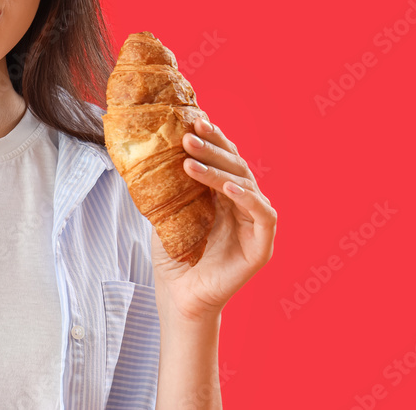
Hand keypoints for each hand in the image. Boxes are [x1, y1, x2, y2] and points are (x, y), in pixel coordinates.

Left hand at [150, 116, 276, 323]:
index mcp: (225, 193)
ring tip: (189, 160)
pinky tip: (226, 186)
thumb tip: (153, 148)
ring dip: (218, 170)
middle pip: (236, 166)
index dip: (213, 139)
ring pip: (246, 184)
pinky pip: (262, 214)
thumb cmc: (174, 254)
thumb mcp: (169, 210)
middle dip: (213, 148)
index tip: (193, 121)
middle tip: (189, 135)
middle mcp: (244, 204)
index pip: (224, 158)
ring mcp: (256, 224)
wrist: (179, 295)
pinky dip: (246, 197)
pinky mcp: (262, 246)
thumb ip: (171, 183)